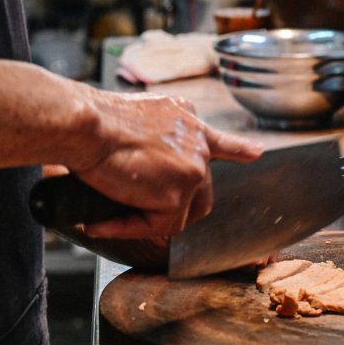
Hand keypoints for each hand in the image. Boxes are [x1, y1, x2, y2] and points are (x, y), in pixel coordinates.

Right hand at [68, 91, 262, 238]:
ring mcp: (192, 168)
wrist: (88, 124)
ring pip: (181, 211)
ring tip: (116, 213)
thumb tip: (136, 162)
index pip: (216, 138)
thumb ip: (151, 136)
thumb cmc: (93, 120)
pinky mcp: (177, 195)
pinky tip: (103, 223)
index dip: (237, 150)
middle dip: (179, 203)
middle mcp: (197, 140)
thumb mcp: (133, 116)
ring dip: (151, 217)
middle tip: (146, 208)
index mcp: (185, 116)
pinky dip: (130, 228)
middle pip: (200, 186)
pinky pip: (158, 226)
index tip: (255, 152)